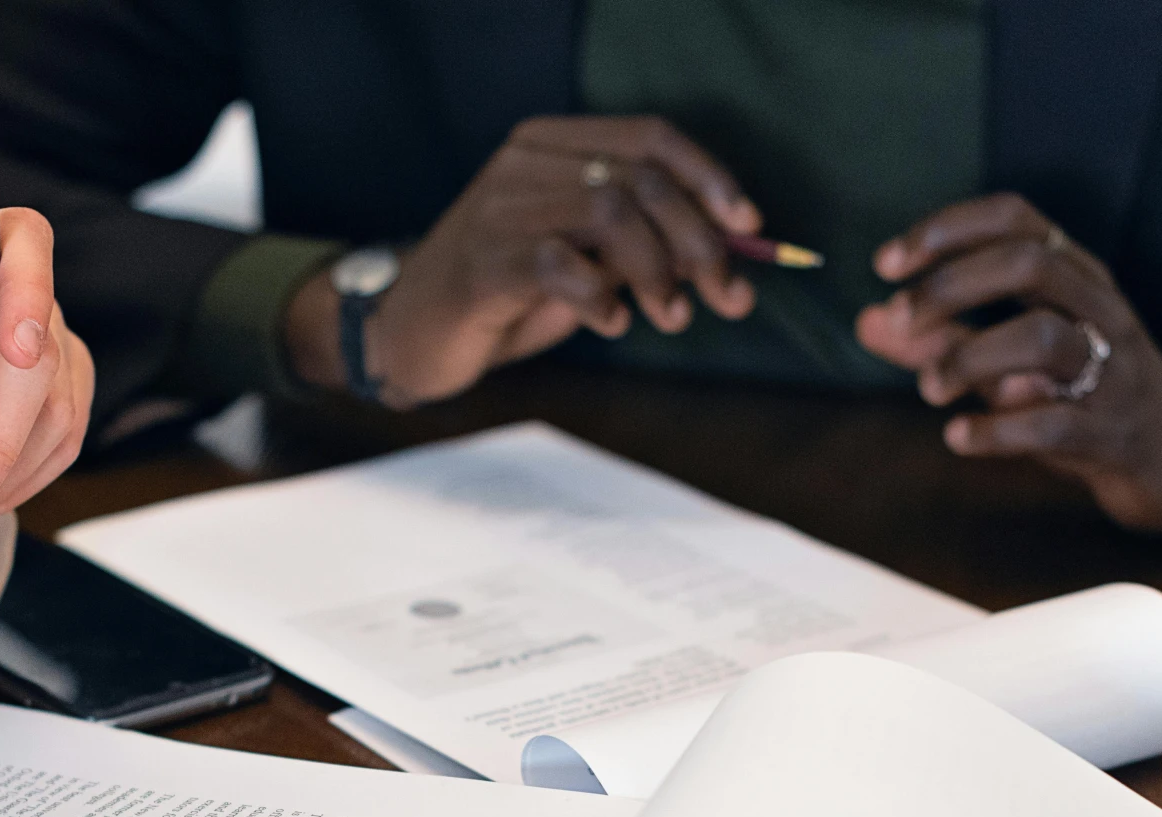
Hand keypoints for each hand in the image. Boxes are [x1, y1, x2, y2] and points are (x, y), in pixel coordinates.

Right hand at [285, 116, 761, 406]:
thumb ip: (640, 247)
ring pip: (611, 213)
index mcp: (551, 145)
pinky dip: (602, 296)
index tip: (749, 227)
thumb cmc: (505, 296)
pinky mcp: (484, 263)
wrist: (411, 334)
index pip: (649, 137)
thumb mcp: (583, 262)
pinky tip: (612, 321)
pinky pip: (562, 264)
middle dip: (699, 240)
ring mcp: (500, 209)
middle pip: (641, 179)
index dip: (708, 177)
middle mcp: (526, 163)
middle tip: (725, 295)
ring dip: (659, 271)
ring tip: (671, 316)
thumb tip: (728, 254)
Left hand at [854, 194, 1161, 533]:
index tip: (888, 263)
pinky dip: (994, 432)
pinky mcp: (1113, 435)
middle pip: (1028, 264)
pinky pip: (1052, 425)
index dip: (948, 229)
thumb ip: (942, 337)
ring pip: (1043, 337)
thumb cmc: (1084, 395)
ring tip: (930, 388)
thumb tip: (868, 322)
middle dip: (950, 286)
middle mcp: (1100, 310)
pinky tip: (957, 438)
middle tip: (900, 322)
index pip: (1016, 220)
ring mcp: (1113, 371)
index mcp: (1077, 276)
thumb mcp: (1012, 359)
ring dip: (968, 358)